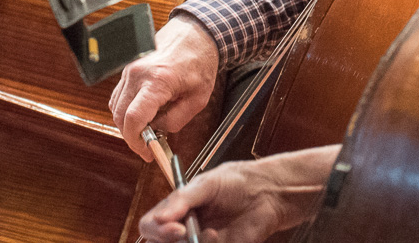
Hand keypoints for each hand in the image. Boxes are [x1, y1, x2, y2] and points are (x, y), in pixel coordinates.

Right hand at [110, 14, 221, 158]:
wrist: (195, 33)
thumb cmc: (200, 61)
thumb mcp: (198, 98)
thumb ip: (177, 120)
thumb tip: (158, 132)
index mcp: (157, 80)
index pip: (133, 118)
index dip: (137, 142)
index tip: (147, 152)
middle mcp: (138, 74)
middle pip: (120, 116)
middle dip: (132, 136)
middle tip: (148, 145)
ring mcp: (130, 69)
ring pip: (116, 107)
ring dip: (127, 123)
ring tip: (148, 128)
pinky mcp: (128, 68)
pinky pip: (119, 95)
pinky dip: (126, 109)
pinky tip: (143, 113)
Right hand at [136, 146, 339, 242]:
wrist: (268, 194)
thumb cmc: (235, 182)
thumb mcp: (206, 184)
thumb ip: (181, 200)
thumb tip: (158, 219)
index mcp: (175, 210)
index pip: (150, 226)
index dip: (157, 232)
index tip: (176, 230)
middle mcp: (183, 230)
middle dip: (174, 242)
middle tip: (189, 234)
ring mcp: (200, 242)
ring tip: (215, 233)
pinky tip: (223, 237)